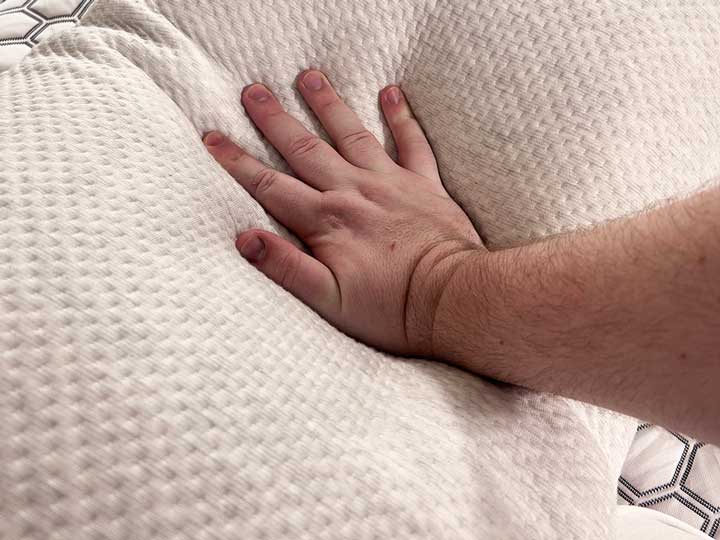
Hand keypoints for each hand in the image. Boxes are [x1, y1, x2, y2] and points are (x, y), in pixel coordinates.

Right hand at [204, 70, 483, 355]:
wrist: (452, 298)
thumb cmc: (390, 307)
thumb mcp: (329, 301)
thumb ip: (286, 267)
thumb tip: (244, 238)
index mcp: (325, 220)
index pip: (270, 185)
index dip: (237, 162)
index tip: (211, 136)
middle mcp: (353, 192)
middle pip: (305, 148)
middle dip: (274, 119)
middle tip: (252, 89)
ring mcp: (390, 183)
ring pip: (352, 134)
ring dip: (328, 105)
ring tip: (309, 76)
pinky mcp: (424, 185)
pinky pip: (412, 143)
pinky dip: (401, 117)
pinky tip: (391, 93)